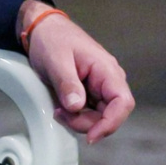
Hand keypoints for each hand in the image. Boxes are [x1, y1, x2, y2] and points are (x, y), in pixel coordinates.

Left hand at [18, 0, 134, 143]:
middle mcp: (108, 78)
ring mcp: (99, 85)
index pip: (123, 102)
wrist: (42, 28)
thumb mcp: (56, 60)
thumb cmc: (51, 38)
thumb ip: (67, 83)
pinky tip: (61, 107)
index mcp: (106, 69)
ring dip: (79, 120)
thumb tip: (77, 106)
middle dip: (87, 122)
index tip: (91, 136)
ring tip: (58, 109)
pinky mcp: (90, 91)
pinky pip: (89, 111)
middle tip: (62, 115)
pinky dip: (76, 115)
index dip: (111, 123)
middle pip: (110, 114)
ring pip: (99, 116)